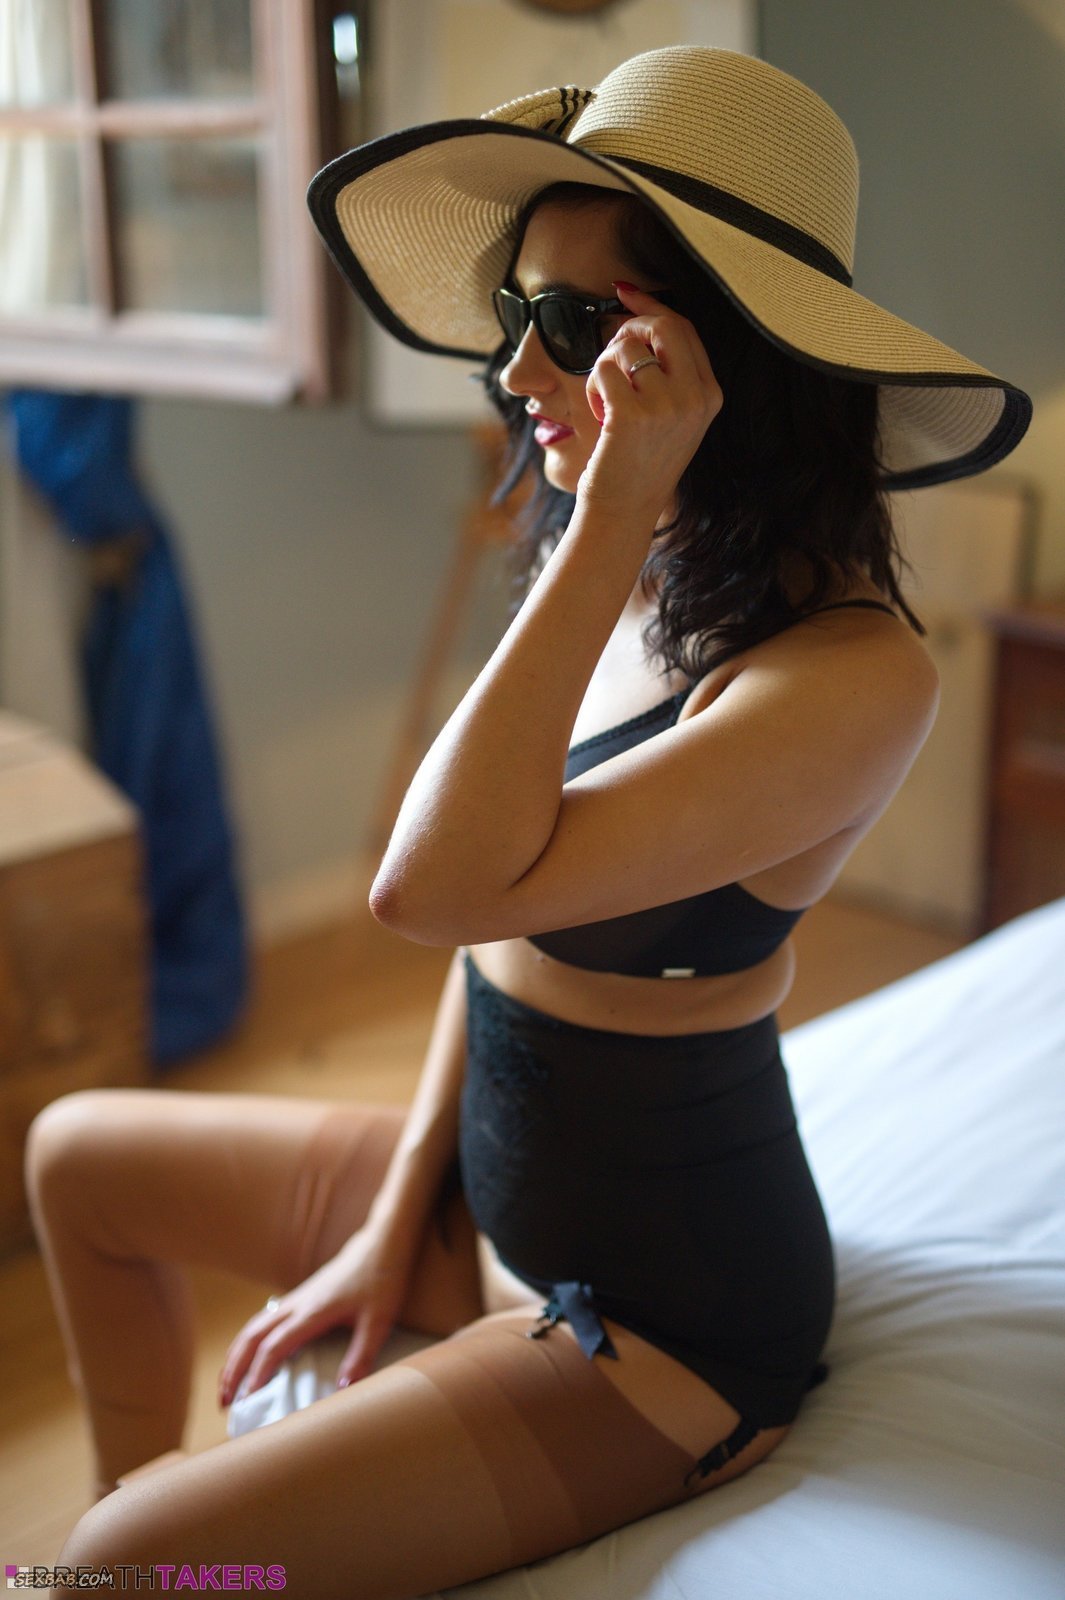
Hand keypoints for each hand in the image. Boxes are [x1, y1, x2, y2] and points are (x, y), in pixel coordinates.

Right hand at [217, 1225, 414, 1406]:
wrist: (380, 1244)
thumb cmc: (381, 1280)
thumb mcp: (378, 1321)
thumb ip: (361, 1356)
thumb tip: (343, 1391)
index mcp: (312, 1311)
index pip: (274, 1346)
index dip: (258, 1374)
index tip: (248, 1401)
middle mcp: (297, 1304)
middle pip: (252, 1336)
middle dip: (234, 1369)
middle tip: (223, 1401)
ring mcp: (296, 1298)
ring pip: (253, 1326)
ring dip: (236, 1355)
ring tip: (227, 1384)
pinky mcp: (300, 1296)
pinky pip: (263, 1320)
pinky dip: (247, 1341)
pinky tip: (248, 1355)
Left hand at [580, 282, 722, 523]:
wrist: (624, 510)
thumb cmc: (640, 463)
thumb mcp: (675, 418)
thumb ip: (671, 373)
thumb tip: (641, 318)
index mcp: (710, 395)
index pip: (684, 329)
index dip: (650, 307)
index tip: (624, 294)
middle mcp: (695, 398)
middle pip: (662, 326)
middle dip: (628, 328)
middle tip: (612, 355)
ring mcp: (666, 406)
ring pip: (626, 347)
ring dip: (604, 365)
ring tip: (605, 399)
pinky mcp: (632, 416)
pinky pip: (603, 370)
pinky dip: (592, 386)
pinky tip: (598, 412)